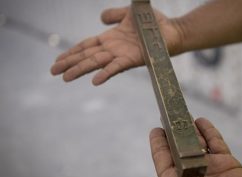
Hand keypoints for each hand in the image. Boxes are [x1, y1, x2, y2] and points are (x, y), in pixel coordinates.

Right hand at [50, 6, 182, 84]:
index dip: (71, 52)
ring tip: (65, 78)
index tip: (57, 59)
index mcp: (109, 39)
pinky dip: (106, 73)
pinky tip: (94, 81)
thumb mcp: (128, 13)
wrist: (172, 30)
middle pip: (86, 56)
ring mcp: (121, 55)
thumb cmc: (153, 22)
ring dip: (81, 70)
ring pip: (96, 63)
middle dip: (69, 63)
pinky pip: (117, 67)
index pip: (86, 46)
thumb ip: (114, 14)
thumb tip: (100, 18)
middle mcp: (113, 49)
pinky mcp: (133, 59)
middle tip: (53, 72)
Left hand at [130, 118, 241, 176]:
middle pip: (180, 149)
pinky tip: (201, 121)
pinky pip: (216, 143)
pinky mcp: (228, 164)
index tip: (155, 130)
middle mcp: (193, 176)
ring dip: (190, 129)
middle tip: (169, 115)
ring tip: (183, 114)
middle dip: (174, 133)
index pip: (165, 163)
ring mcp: (211, 169)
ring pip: (197, 144)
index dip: (159, 146)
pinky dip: (209, 131)